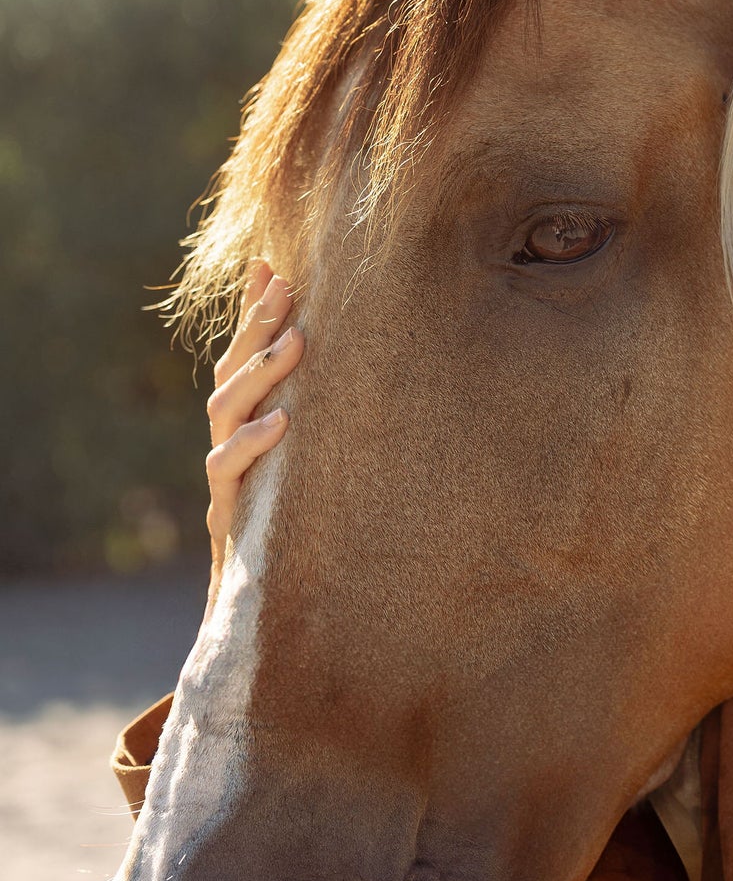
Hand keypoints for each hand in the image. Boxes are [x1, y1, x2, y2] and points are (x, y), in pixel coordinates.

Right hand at [203, 260, 303, 616]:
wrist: (274, 615)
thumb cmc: (303, 531)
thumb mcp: (319, 470)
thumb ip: (325, 419)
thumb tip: (360, 368)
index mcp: (249, 425)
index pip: (243, 354)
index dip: (253, 310)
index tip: (275, 264)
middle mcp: (231, 443)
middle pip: (232, 372)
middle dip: (256, 326)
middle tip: (287, 286)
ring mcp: (226, 478)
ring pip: (224, 412)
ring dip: (259, 373)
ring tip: (297, 342)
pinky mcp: (228, 514)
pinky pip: (228, 471)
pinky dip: (251, 444)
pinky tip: (283, 422)